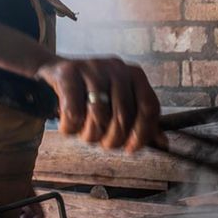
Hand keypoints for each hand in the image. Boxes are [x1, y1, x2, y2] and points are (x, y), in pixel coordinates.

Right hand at [35, 56, 164, 152]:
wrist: (54, 73)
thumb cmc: (91, 94)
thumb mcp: (119, 103)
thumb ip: (140, 121)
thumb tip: (163, 143)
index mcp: (134, 75)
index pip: (149, 107)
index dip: (142, 133)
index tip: (130, 148)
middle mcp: (116, 68)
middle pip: (123, 116)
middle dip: (112, 140)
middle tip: (102, 143)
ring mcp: (92, 68)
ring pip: (98, 115)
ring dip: (90, 135)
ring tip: (84, 133)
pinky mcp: (68, 73)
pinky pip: (74, 111)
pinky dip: (71, 127)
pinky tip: (69, 126)